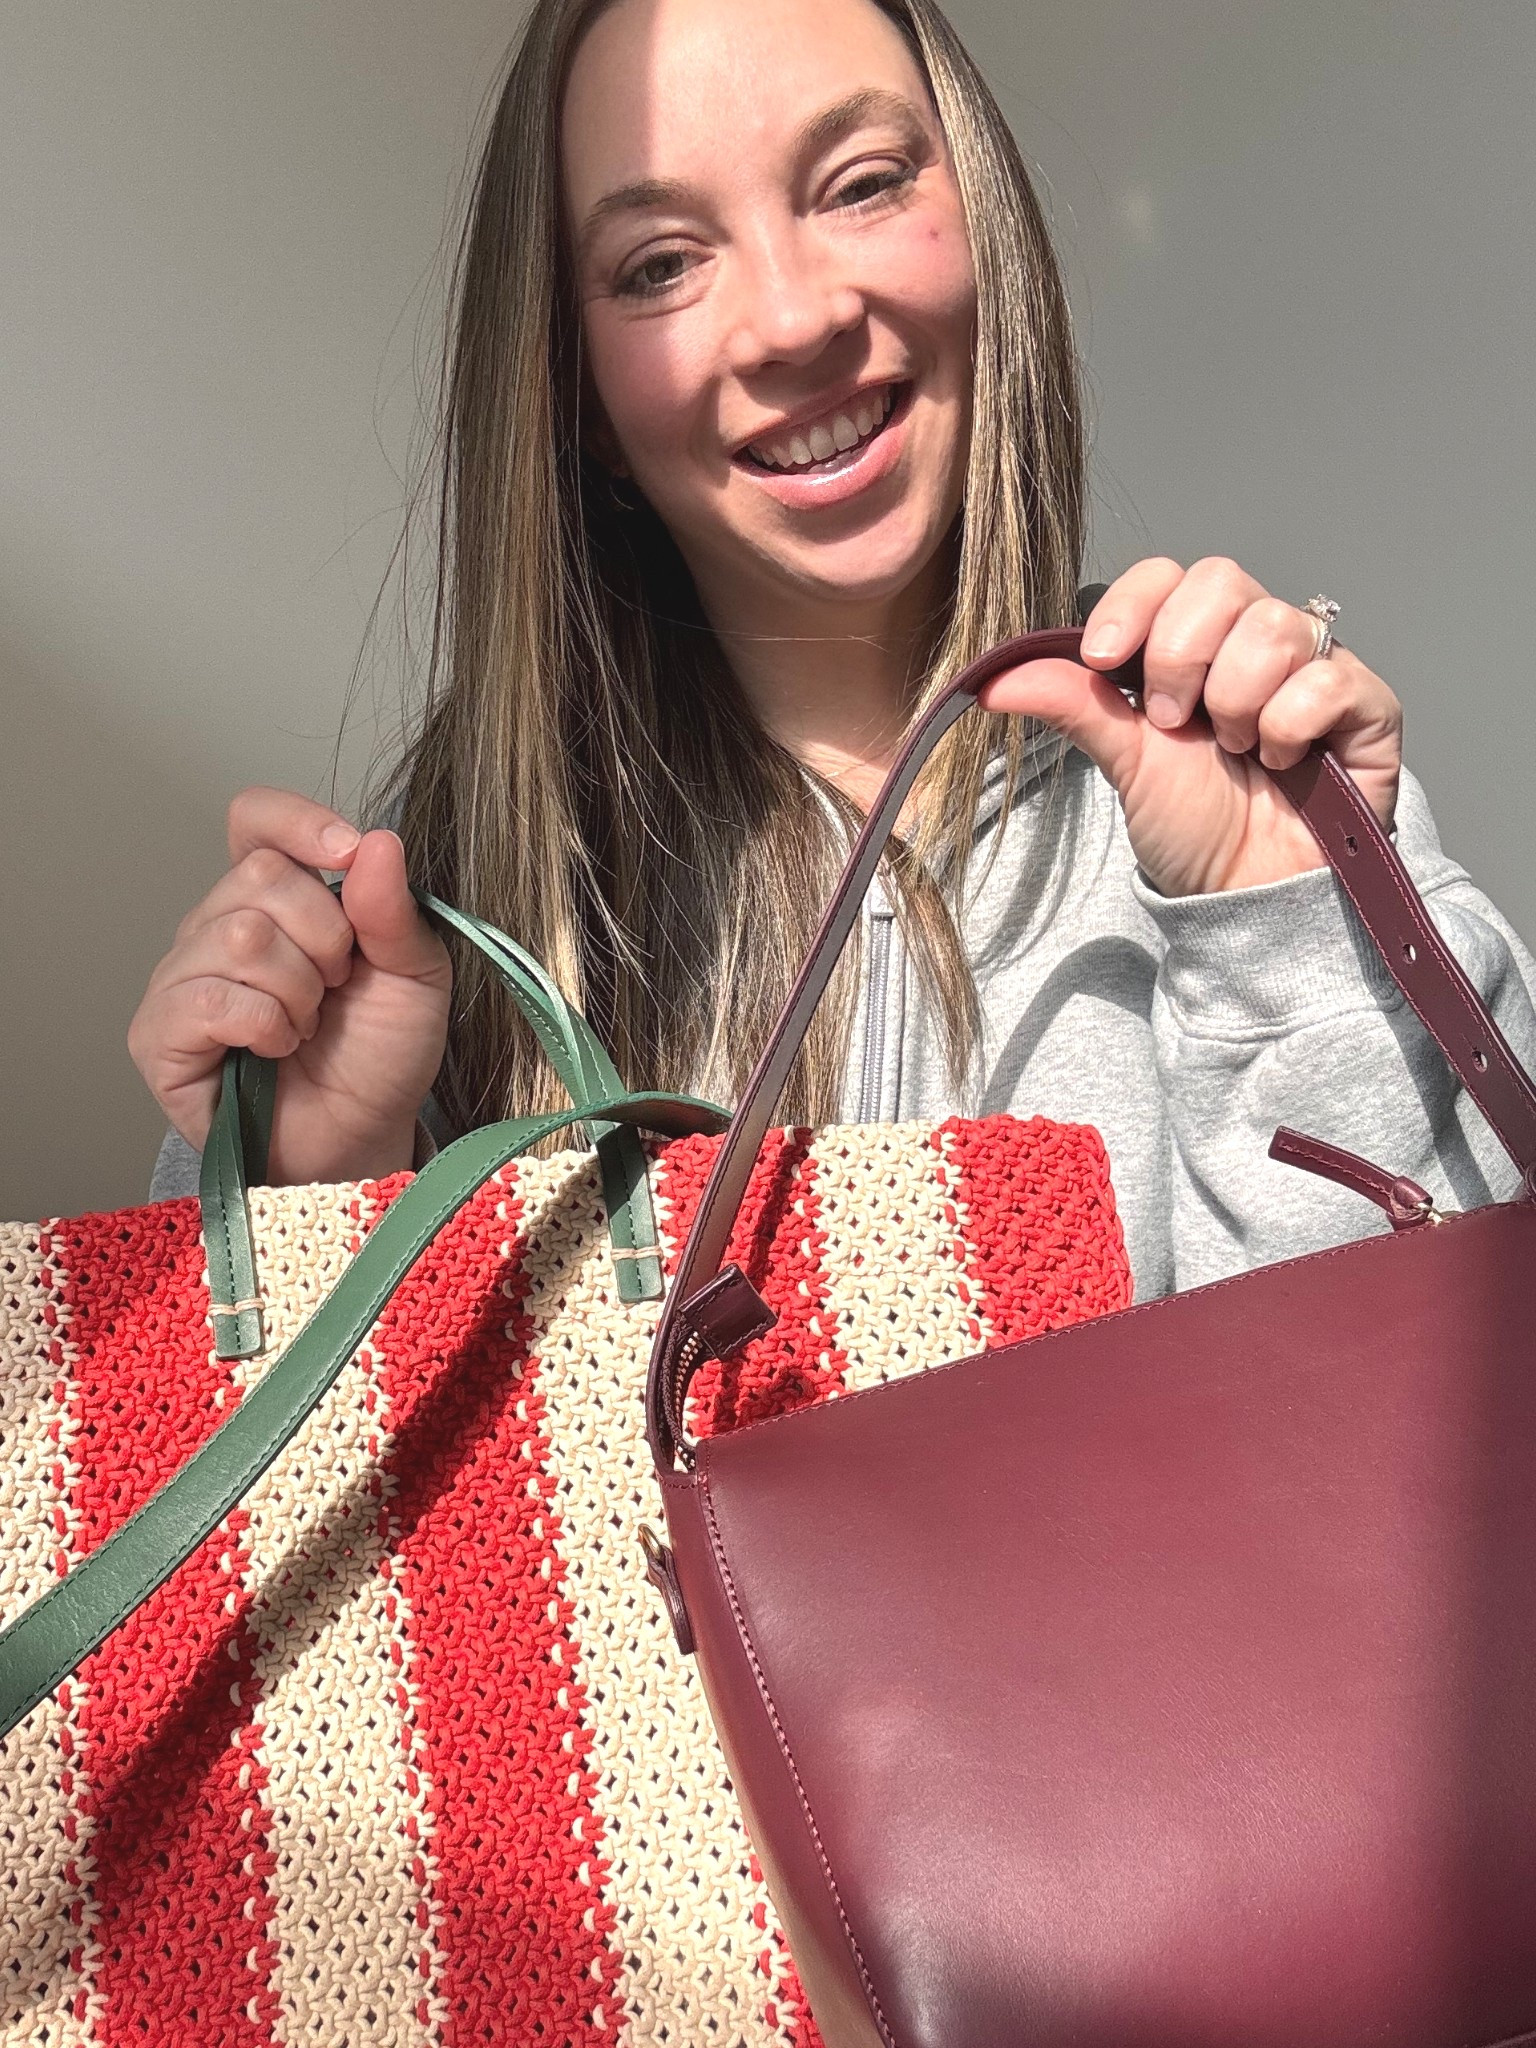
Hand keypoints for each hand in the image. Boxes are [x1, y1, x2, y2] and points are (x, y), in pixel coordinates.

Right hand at [129, 789, 451, 1183]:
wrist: (363, 1138)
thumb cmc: (380, 1057)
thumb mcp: (415, 975)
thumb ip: (394, 911)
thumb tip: (376, 842)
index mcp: (277, 898)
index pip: (256, 819)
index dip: (298, 823)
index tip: (347, 854)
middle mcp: (219, 926)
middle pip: (260, 876)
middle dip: (325, 937)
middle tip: (337, 988)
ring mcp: (182, 978)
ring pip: (238, 935)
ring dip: (298, 991)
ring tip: (307, 1027)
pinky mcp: (159, 1035)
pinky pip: (207, 998)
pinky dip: (263, 1024)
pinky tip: (276, 1049)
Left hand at [979, 557, 1403, 897]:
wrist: (1247, 896)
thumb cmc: (1193, 827)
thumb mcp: (1121, 760)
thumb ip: (1070, 704)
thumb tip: (988, 677)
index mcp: (1197, 643)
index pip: (1169, 574)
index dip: (1134, 607)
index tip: (1102, 660)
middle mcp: (1259, 641)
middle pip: (1221, 580)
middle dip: (1180, 658)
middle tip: (1175, 723)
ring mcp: (1318, 667)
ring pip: (1273, 628)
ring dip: (1235, 704)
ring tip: (1236, 753)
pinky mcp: (1369, 705)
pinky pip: (1328, 678)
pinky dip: (1290, 727)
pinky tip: (1285, 761)